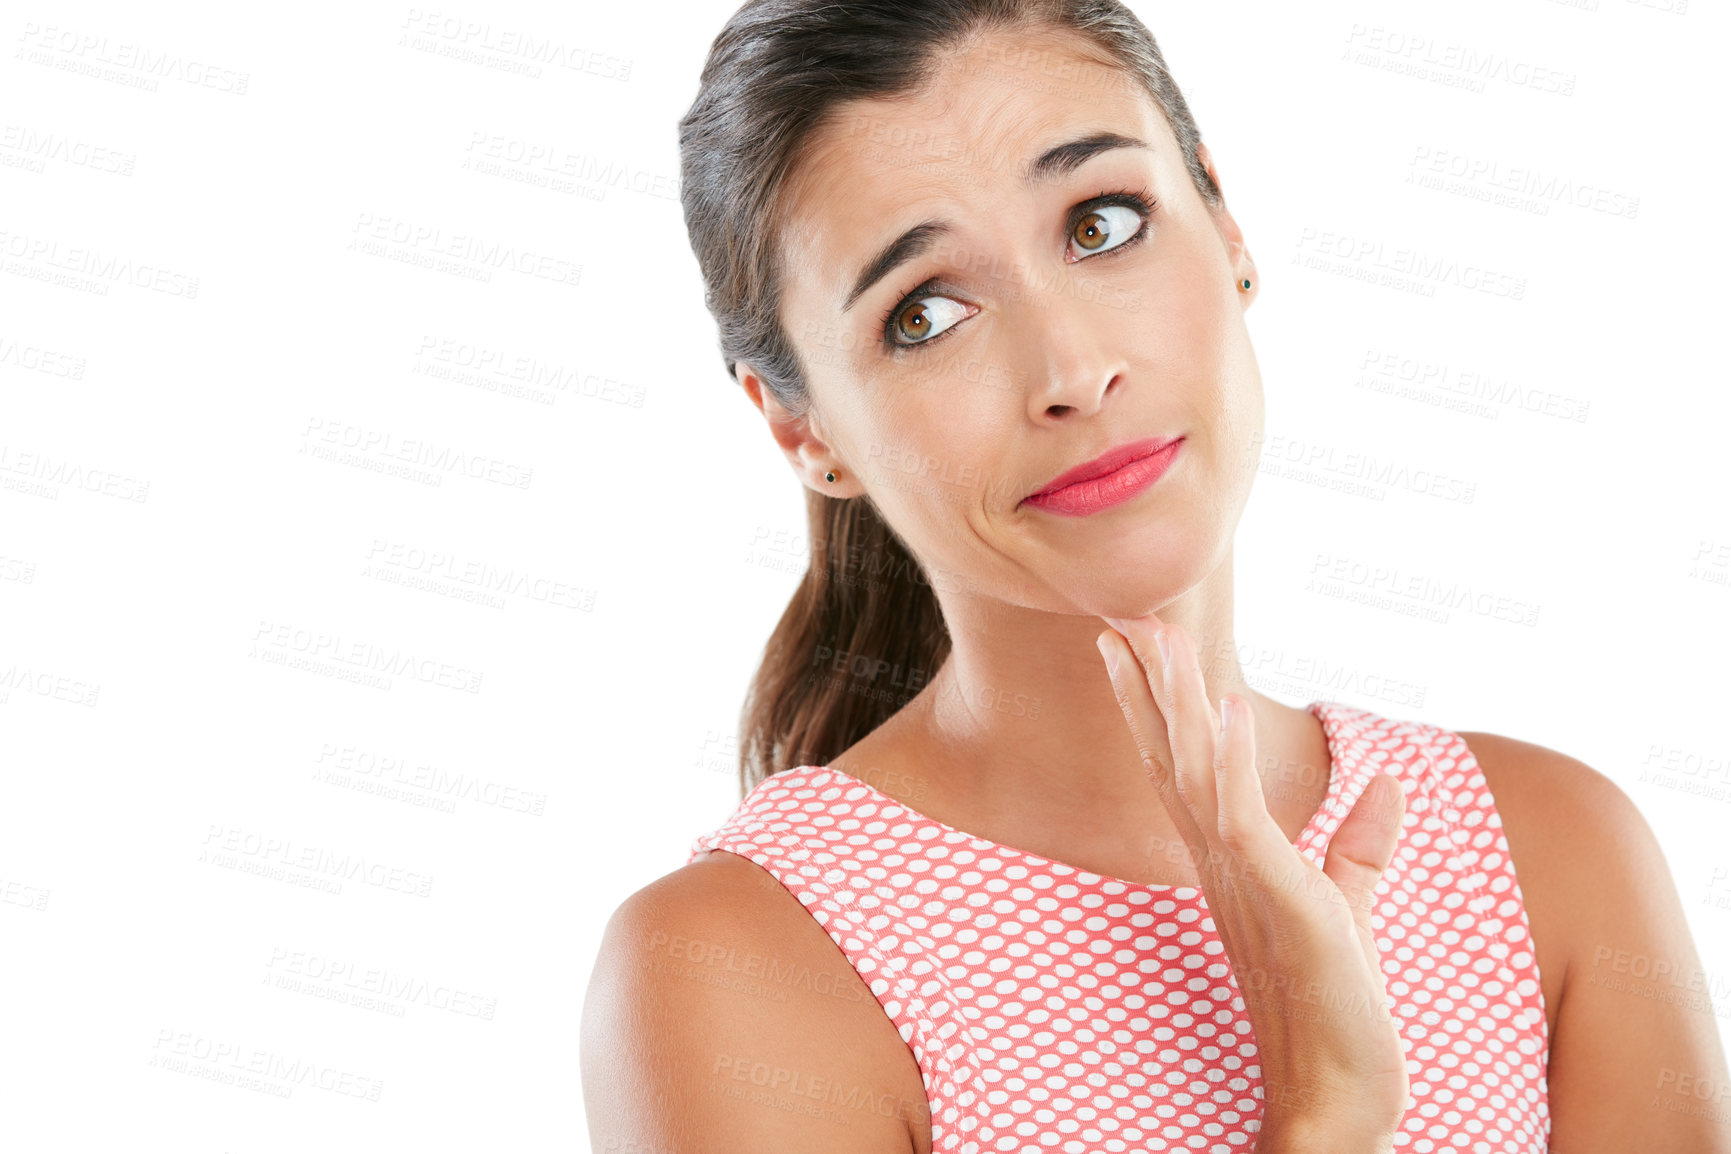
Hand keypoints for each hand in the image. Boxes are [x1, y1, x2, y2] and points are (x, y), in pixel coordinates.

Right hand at [1095, 612, 1409, 1145]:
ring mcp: (1240, 877)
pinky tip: (1219, 708)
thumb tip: (1387, 782)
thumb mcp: (1347, 903)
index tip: (1131, 644)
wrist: (1338, 1093)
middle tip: (1122, 616)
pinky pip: (1241, 818)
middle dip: (1147, 685)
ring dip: (1173, 702)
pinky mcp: (1275, 896)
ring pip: (1192, 772)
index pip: (1179, 765)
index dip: (1152, 704)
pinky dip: (1227, 760)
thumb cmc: (1335, 1007)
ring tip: (1156, 637)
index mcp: (1226, 858)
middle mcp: (1217, 861)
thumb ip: (1360, 843)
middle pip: (1171, 755)